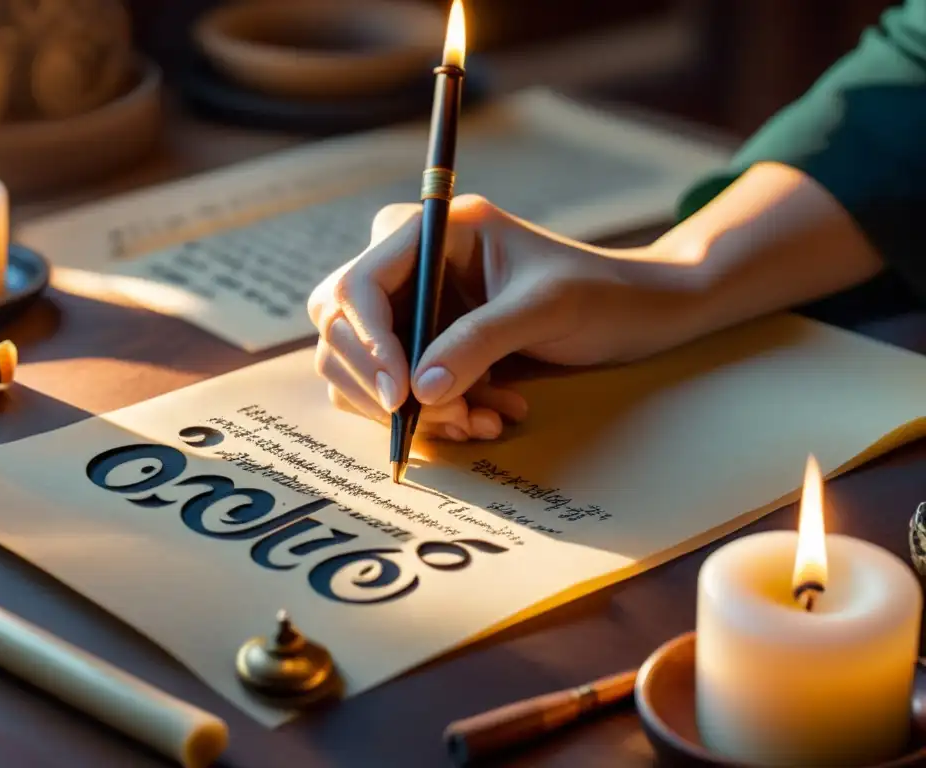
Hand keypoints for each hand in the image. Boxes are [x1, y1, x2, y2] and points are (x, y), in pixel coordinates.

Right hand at [307, 194, 706, 440]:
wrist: (635, 313)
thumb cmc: (598, 292)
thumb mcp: (543, 309)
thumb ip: (479, 343)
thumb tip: (418, 392)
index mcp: (431, 232)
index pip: (358, 285)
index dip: (369, 344)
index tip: (401, 397)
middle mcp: (410, 266)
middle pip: (342, 330)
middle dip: (388, 386)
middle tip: (452, 417)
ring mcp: (414, 308)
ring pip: (364, 371)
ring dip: (416, 409)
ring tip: (484, 420)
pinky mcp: (426, 346)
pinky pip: (398, 391)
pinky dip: (434, 415)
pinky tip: (490, 415)